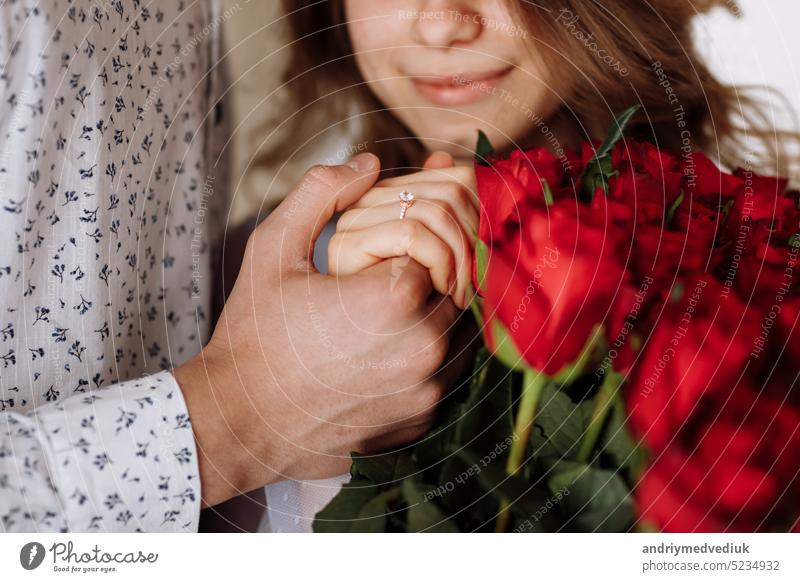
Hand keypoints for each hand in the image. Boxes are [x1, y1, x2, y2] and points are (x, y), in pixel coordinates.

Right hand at [174, 153, 470, 506]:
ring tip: (379, 317)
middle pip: (452, 284)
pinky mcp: (423, 420)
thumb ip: (322, 192)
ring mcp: (427, 389)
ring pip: (456, 327)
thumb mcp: (273, 248)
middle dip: (421, 274)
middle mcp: (424, 347)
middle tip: (375, 283)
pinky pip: (446, 372)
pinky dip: (425, 355)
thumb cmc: (254, 333)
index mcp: (395, 299)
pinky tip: (382, 352)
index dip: (401, 244)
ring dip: (429, 312)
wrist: (240, 421)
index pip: (433, 244)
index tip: (368, 257)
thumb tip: (368, 161)